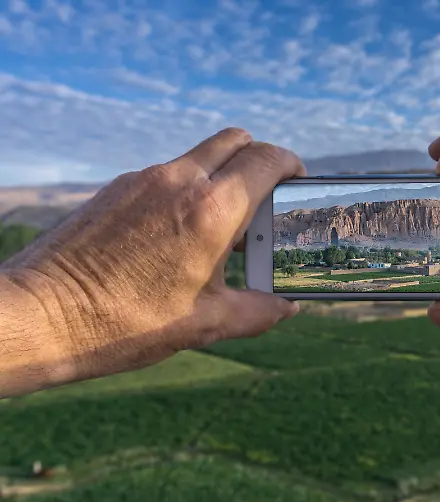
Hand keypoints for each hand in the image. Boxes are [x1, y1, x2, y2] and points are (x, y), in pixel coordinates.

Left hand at [0, 128, 303, 394]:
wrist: (42, 315)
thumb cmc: (125, 322)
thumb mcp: (204, 324)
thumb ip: (256, 312)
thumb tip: (286, 308)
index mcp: (212, 211)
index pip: (266, 160)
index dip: (291, 164)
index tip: (298, 179)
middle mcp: (180, 182)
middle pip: (235, 140)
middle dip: (258, 159)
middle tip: (264, 196)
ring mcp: (144, 180)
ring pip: (199, 156)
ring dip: (221, 176)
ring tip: (220, 226)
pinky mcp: (117, 188)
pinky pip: (167, 174)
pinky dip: (187, 189)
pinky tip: (178, 233)